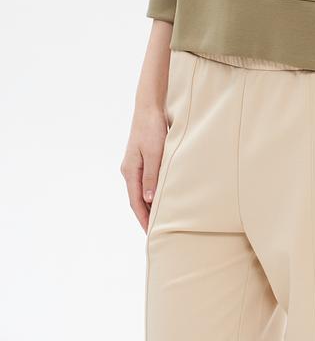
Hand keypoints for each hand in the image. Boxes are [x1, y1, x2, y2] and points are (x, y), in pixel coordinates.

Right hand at [120, 106, 167, 232]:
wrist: (149, 107)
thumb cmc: (152, 128)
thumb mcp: (153, 153)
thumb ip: (151, 176)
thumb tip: (149, 200)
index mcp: (130, 170)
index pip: (135, 201)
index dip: (143, 218)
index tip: (150, 233)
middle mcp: (129, 169)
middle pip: (136, 198)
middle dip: (145, 215)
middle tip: (155, 231)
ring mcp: (134, 163)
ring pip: (141, 190)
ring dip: (148, 204)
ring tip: (159, 218)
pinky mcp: (141, 157)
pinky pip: (145, 180)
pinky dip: (151, 191)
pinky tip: (159, 195)